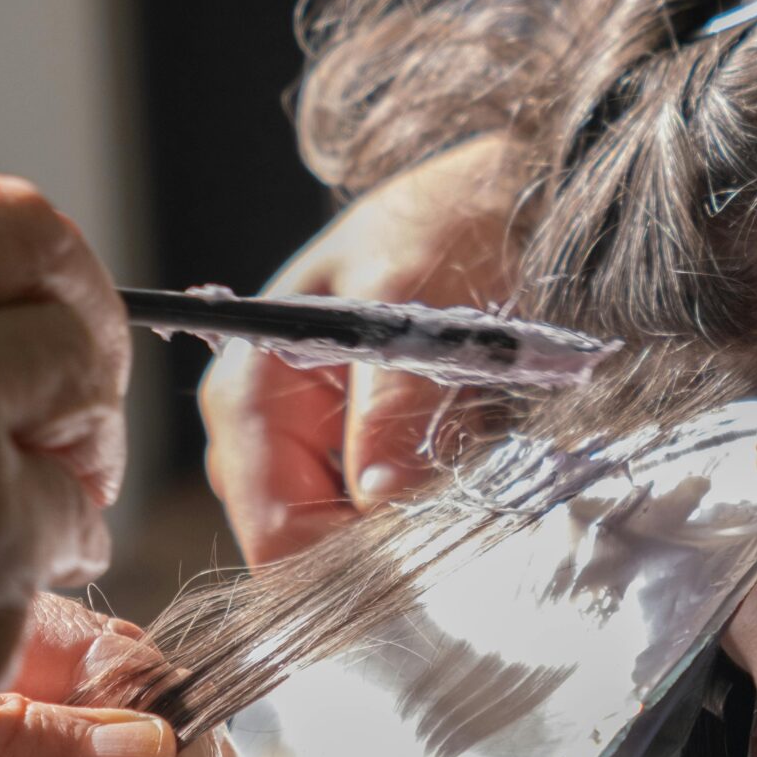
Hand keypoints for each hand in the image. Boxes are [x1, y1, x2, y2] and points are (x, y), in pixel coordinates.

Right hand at [200, 136, 515, 561]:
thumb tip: (379, 501)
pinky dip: (429, 499)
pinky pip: (384, 509)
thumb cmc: (443, 225)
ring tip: (473, 467)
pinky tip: (472, 459)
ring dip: (411, 521)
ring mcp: (311, 440)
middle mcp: (265, 427)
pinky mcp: (362, 445)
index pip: (272, 529)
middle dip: (380, 543)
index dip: (341, 563)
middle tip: (460, 505)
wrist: (506, 193)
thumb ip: (394, 406)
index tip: (422, 560)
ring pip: (348, 534)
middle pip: (303, 543)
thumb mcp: (412, 305)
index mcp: (249, 390)